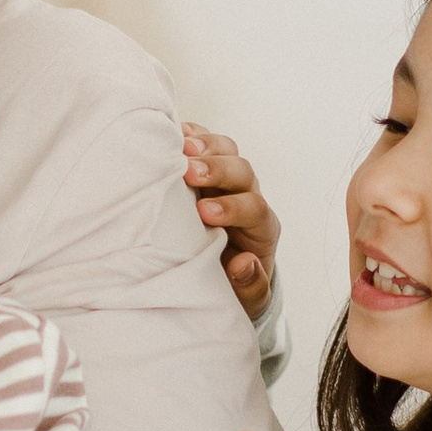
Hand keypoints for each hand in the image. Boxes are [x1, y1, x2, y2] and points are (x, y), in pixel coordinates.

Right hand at [184, 125, 280, 322]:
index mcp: (260, 227)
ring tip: (180, 146)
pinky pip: (203, 140)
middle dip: (217, 169)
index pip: (253, 208)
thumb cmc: (233, 286)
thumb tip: (245, 263)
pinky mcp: (206, 165)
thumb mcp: (245, 298)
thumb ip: (250, 287)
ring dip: (203, 145)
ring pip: (225, 150)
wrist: (223, 270)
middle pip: (242, 171)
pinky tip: (171, 132)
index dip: (232, 208)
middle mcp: (247, 194)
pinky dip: (189, 134)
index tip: (205, 214)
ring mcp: (226, 177)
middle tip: (190, 172)